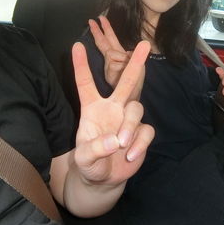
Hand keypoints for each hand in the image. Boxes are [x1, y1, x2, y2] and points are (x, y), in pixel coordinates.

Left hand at [71, 40, 153, 186]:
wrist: (104, 179)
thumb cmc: (89, 163)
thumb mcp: (84, 158)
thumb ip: (95, 148)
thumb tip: (115, 139)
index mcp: (93, 108)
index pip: (85, 83)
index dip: (81, 65)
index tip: (76, 45)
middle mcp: (112, 108)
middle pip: (126, 82)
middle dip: (135, 63)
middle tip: (144, 44)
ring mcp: (128, 120)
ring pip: (136, 108)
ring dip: (130, 126)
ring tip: (121, 144)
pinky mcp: (141, 133)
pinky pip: (146, 130)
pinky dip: (139, 143)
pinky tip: (130, 155)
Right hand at [89, 16, 143, 94]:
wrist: (133, 98)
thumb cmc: (135, 83)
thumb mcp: (138, 67)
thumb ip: (129, 56)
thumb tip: (124, 52)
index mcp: (119, 55)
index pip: (110, 39)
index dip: (105, 29)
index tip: (100, 18)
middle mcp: (112, 58)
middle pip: (104, 42)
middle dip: (99, 31)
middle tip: (92, 20)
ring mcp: (109, 65)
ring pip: (112, 53)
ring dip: (122, 59)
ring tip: (124, 70)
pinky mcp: (109, 71)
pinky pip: (114, 62)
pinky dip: (122, 66)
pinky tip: (122, 74)